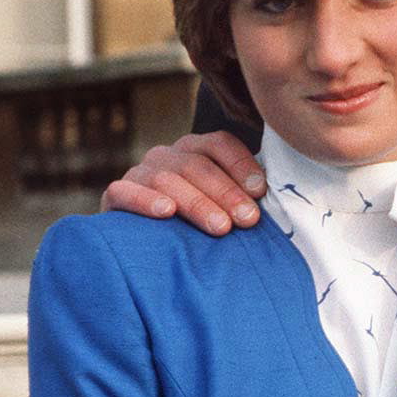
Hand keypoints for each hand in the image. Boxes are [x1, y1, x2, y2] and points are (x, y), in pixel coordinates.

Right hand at [99, 130, 265, 234]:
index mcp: (196, 150)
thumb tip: (281, 199)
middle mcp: (167, 156)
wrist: (151, 252)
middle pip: (196, 164)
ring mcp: (140, 173)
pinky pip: (124, 191)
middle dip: (225, 192)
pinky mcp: (115, 195)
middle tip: (248, 220)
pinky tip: (166, 212)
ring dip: (196, 202)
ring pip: (166, 178)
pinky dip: (144, 200)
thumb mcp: (224, 208)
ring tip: (219, 226)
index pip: (219, 144)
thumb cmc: (199, 228)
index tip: (261, 191)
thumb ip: (245, 197)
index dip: (241, 164)